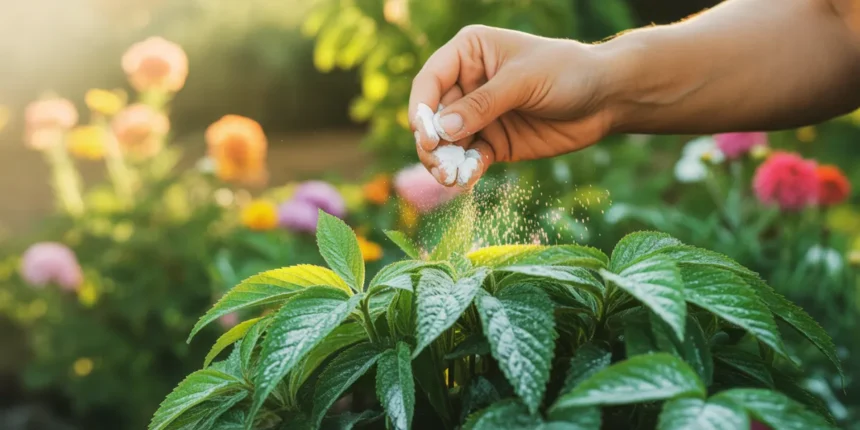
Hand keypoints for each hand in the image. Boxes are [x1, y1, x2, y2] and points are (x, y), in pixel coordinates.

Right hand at [409, 25, 615, 186]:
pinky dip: (464, 171)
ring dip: (444, 162)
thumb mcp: (523, 81)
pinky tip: (467, 180)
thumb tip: (443, 130)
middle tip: (438, 165)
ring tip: (451, 178)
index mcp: (468, 53)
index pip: (430, 80)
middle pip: (432, 117)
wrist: (607, 98)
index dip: (421, 108)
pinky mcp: (493, 143)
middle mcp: (467, 84)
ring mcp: (479, 116)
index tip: (427, 135)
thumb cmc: (567, 72)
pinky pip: (469, 160)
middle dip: (431, 143)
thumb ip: (482, 105)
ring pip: (447, 143)